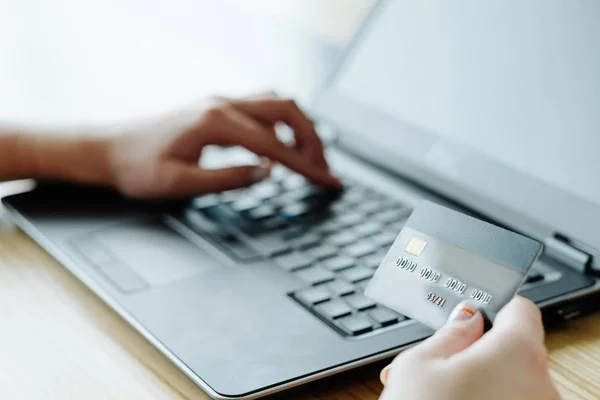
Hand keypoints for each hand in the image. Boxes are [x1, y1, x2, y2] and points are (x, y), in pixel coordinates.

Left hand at [108, 95, 340, 198]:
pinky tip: (277, 150)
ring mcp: (220, 102)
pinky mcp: (216, 108)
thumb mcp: (180, 184)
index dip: (306, 166)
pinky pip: (260, 109)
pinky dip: (279, 127)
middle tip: (324, 168)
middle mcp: (221, 104)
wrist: (109, 150)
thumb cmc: (137, 169)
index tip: (328, 181)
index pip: (275, 145)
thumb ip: (227, 179)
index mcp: (215, 123)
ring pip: (276, 103)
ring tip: (308, 158)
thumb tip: (266, 174)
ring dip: (299, 127)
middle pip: (286, 108)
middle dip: (312, 138)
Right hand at [379, 297, 559, 399]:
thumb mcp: (418, 365)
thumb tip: (466, 318)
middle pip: (514, 351)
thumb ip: (450, 333)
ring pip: (510, 384)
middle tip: (436, 363)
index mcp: (517, 354)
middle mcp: (542, 386)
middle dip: (475, 352)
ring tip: (434, 395)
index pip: (520, 309)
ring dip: (477, 383)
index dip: (491, 308)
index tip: (470, 316)